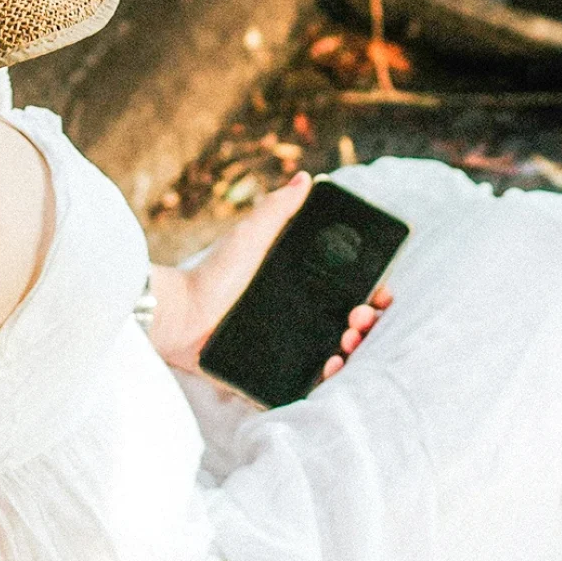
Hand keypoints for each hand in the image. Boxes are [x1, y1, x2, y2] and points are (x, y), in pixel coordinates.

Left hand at [149, 171, 390, 380]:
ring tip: (348, 340)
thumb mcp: (250, 237)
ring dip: (353, 350)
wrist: (181, 313)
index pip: (350, 295)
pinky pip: (308, 381)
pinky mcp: (273, 373)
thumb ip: (277, 209)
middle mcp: (300, 319)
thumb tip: (305, 178)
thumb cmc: (212, 273)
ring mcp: (289, 347)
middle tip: (359, 317)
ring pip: (336, 355)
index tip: (381, 294)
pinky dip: (326, 377)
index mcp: (302, 290)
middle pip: (350, 327)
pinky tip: (331, 365)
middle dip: (367, 323)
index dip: (372, 296)